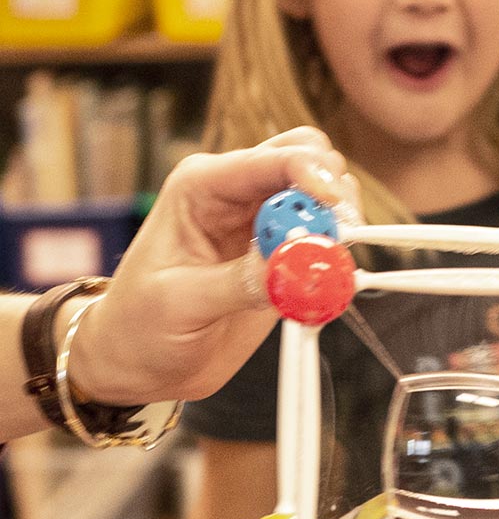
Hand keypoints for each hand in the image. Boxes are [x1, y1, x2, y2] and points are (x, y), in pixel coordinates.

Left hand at [67, 127, 359, 405]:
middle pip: (308, 156)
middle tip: (338, 237)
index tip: (335, 211)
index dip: (312, 175)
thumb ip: (241, 280)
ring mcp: (264, 220)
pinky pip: (327, 234)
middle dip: (333, 190)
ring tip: (328, 264)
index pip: (271, 159)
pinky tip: (325, 282)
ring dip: (339, 222)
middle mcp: (238, 193)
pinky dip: (338, 252)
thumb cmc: (140, 325)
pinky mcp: (284, 252)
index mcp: (202, 186)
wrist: (142, 362)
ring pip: (325, 190)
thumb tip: (294, 261)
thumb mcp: (181, 303)